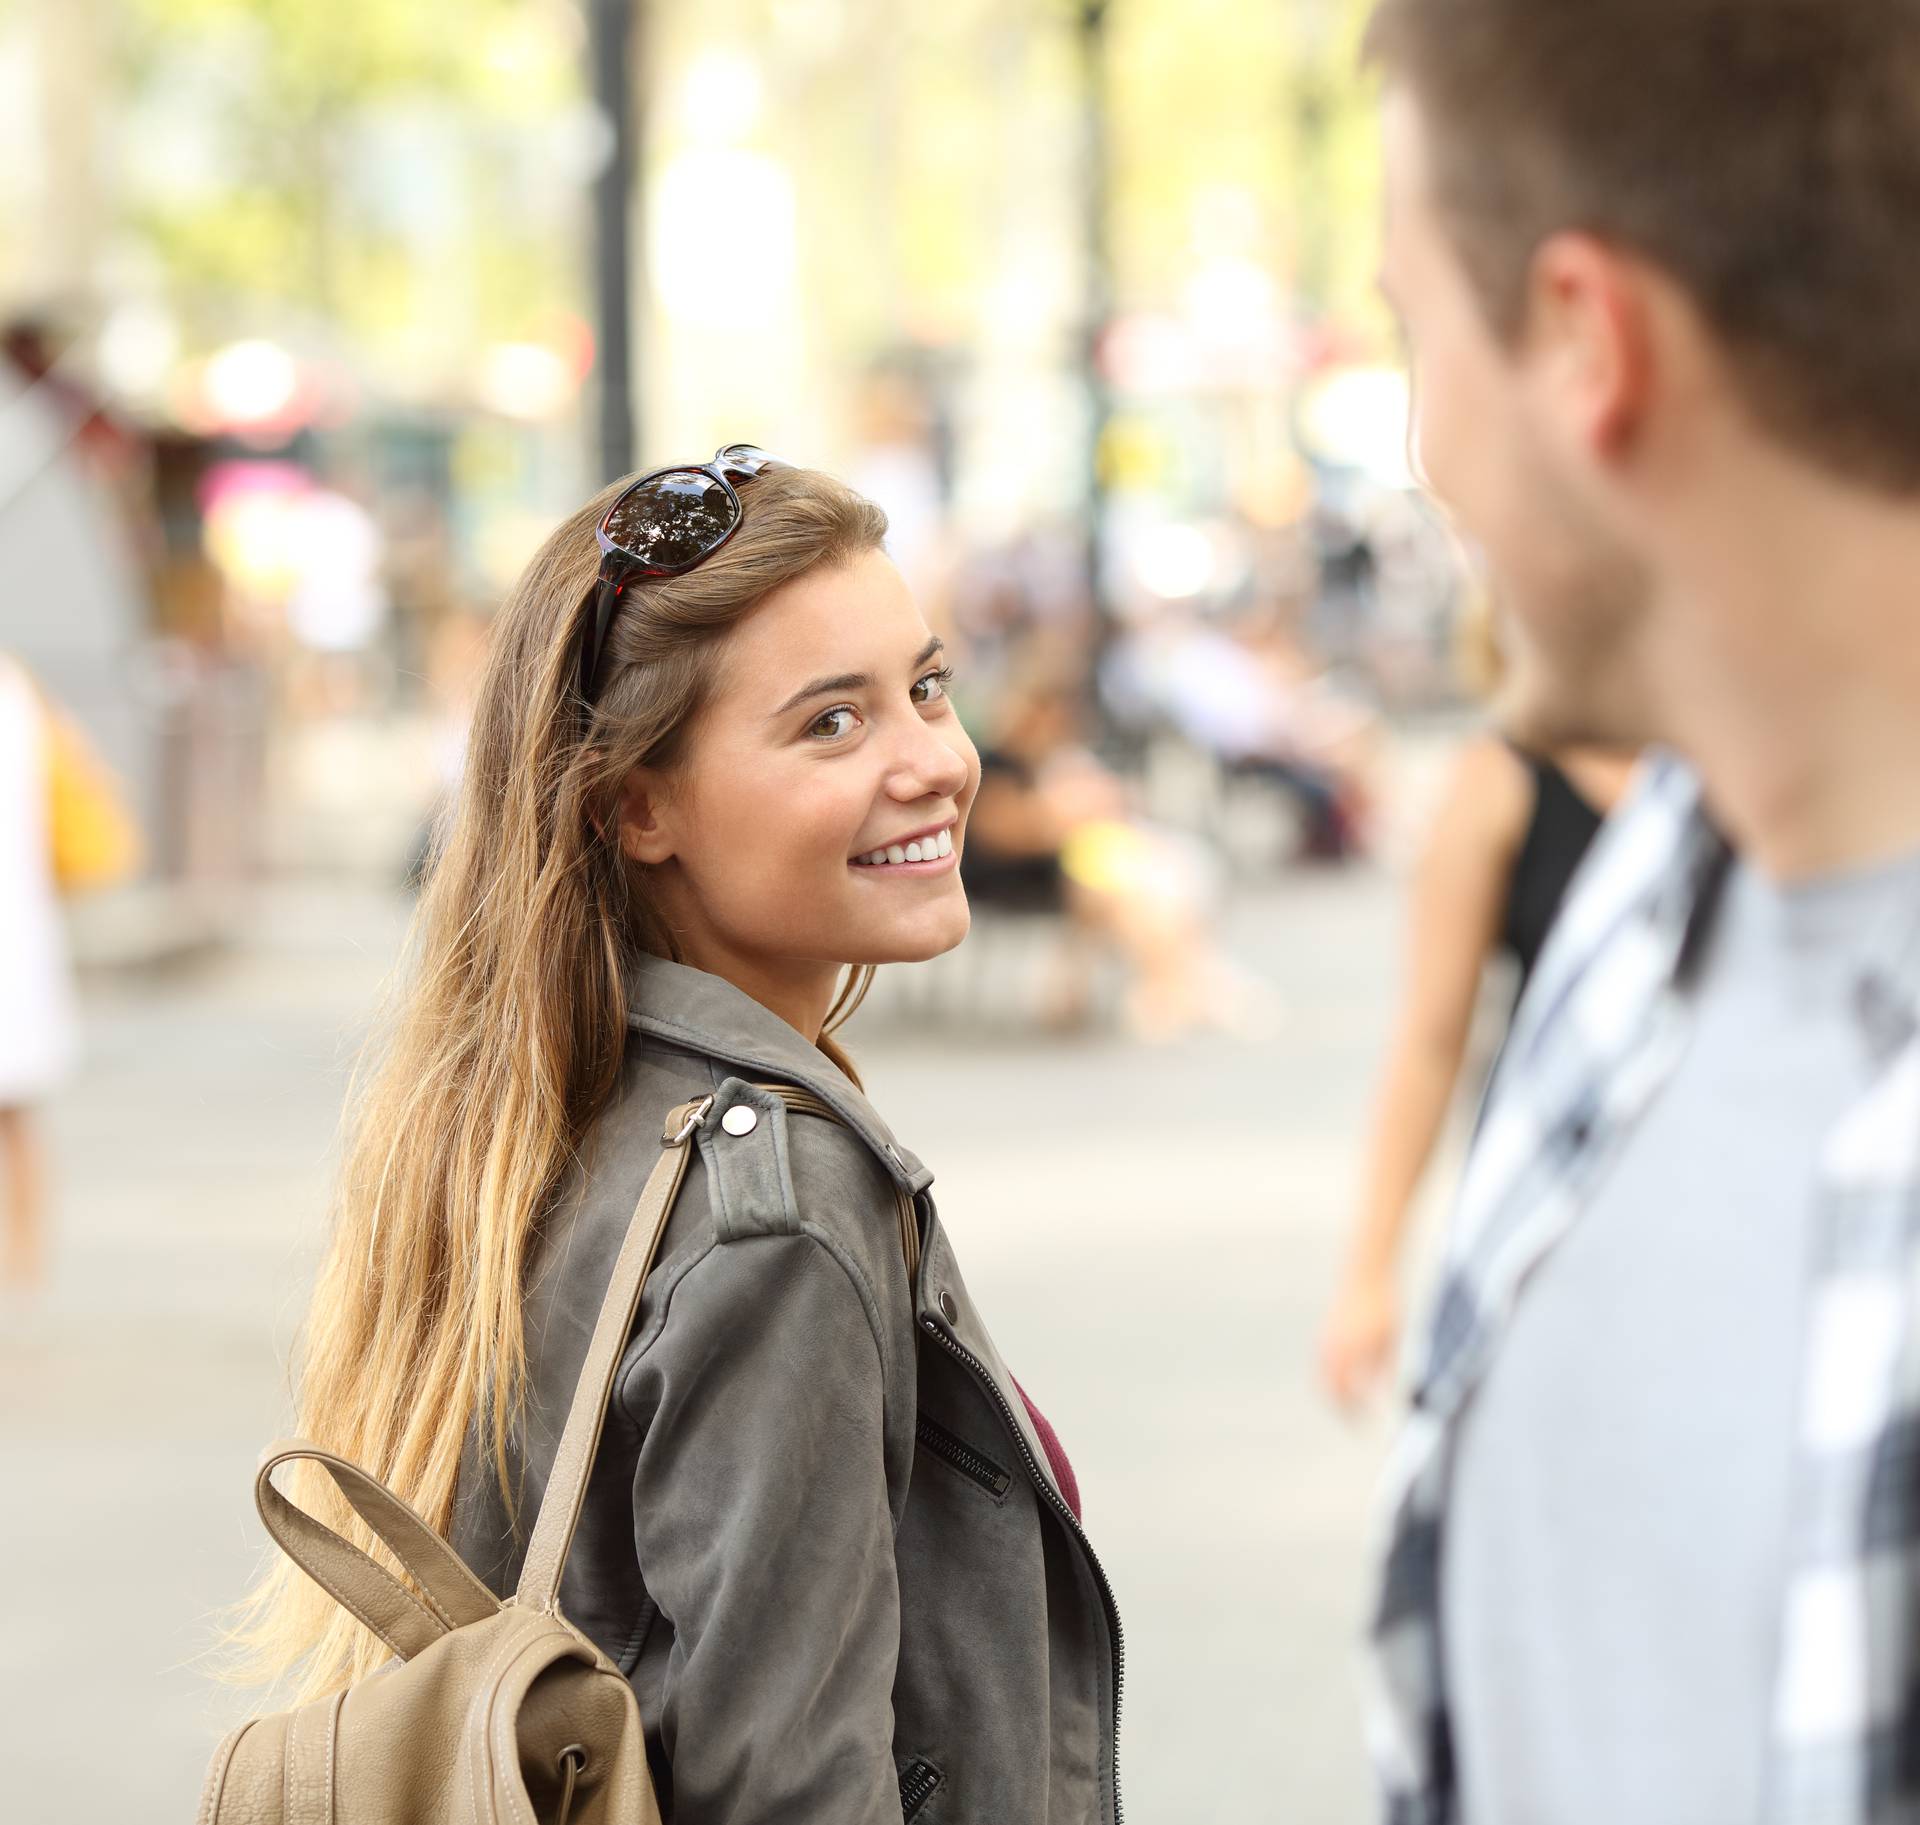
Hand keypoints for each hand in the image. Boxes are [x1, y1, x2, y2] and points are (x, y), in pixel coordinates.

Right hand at [1318, 1265, 1400, 1413]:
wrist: (1366, 1272)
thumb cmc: (1384, 1305)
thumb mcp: (1390, 1339)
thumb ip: (1383, 1368)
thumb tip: (1379, 1394)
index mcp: (1351, 1352)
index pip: (1348, 1393)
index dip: (1356, 1412)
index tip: (1366, 1424)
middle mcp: (1333, 1348)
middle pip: (1330, 1389)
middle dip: (1341, 1408)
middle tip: (1354, 1422)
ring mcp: (1326, 1340)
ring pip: (1322, 1377)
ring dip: (1333, 1394)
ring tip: (1350, 1406)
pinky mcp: (1325, 1334)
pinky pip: (1322, 1365)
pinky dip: (1330, 1378)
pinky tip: (1344, 1383)